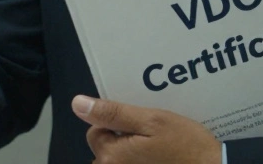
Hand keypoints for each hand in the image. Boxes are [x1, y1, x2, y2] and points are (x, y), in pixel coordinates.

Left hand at [73, 94, 221, 163]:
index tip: (140, 123)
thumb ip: (112, 113)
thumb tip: (78, 104)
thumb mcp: (151, 120)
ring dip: (132, 151)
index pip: (96, 130)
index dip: (116, 122)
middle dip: (122, 138)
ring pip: (119, 159)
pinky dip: (142, 160)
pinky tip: (161, 155)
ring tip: (157, 145)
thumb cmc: (185, 146)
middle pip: (105, 147)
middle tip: (150, 134)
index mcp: (111, 156)